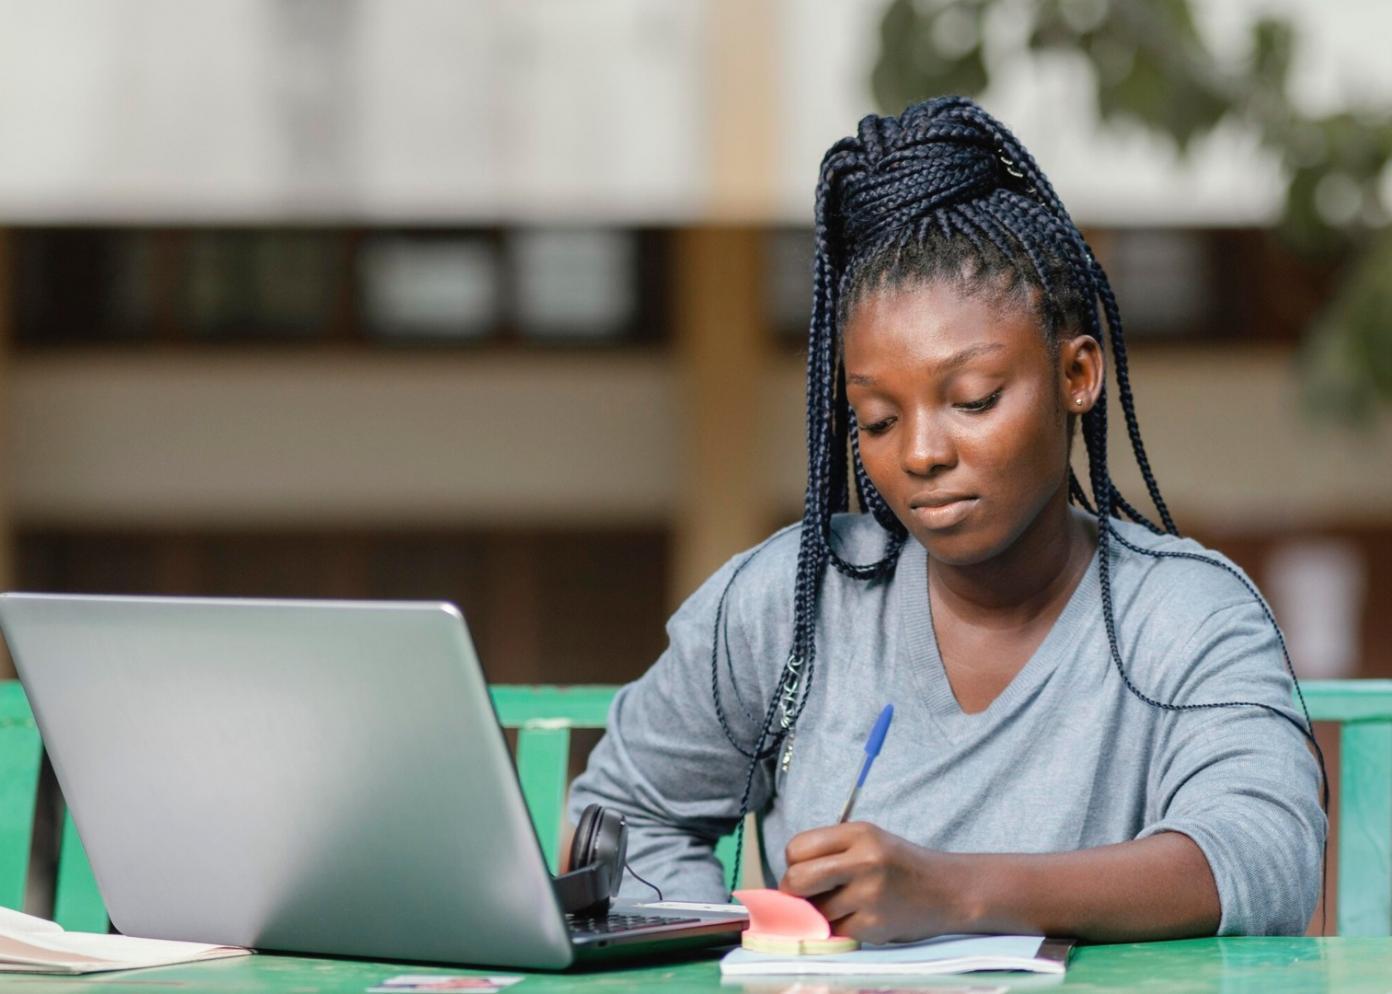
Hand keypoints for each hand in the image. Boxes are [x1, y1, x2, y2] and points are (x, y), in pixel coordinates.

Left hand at [780, 822, 969, 943]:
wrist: (947, 890)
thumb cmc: (899, 864)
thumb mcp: (868, 840)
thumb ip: (829, 851)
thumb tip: (784, 880)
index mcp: (859, 833)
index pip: (796, 847)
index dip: (794, 862)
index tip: (804, 869)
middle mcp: (864, 861)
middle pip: (797, 880)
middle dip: (793, 891)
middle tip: (806, 894)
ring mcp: (870, 895)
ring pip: (815, 911)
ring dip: (821, 912)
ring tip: (845, 903)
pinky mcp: (874, 926)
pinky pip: (835, 931)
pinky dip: (841, 928)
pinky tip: (861, 916)